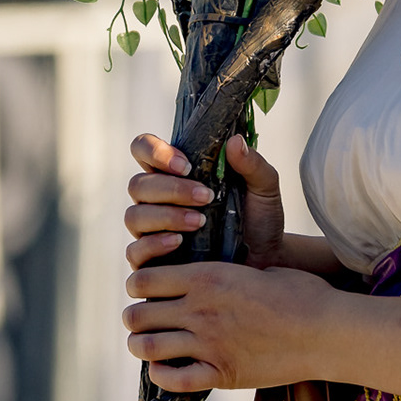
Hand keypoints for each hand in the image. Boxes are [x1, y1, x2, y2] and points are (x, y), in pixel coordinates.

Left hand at [122, 261, 338, 392]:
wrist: (327, 332)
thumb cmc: (303, 295)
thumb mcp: (262, 270)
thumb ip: (229, 275)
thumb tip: (215, 281)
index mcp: (208, 277)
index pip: (143, 280)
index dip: (140, 285)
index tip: (150, 291)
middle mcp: (199, 310)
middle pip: (136, 315)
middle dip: (138, 317)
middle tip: (151, 320)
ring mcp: (207, 344)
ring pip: (145, 347)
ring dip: (144, 346)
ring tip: (155, 345)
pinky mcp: (219, 374)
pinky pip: (171, 380)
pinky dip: (161, 375)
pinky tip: (169, 368)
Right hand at [125, 132, 287, 269]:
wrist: (266, 258)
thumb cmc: (258, 218)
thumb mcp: (264, 187)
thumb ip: (251, 163)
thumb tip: (235, 141)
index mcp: (175, 173)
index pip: (144, 150)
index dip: (154, 152)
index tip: (185, 165)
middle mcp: (156, 199)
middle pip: (138, 184)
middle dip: (171, 189)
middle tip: (205, 196)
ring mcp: (150, 229)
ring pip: (134, 216)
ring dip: (166, 216)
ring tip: (199, 221)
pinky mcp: (151, 259)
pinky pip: (135, 251)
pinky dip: (154, 244)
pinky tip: (178, 242)